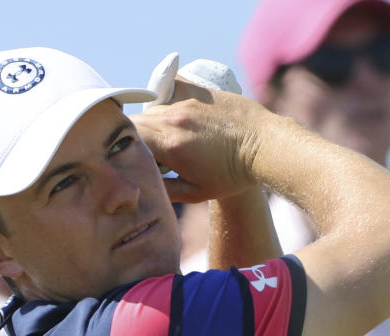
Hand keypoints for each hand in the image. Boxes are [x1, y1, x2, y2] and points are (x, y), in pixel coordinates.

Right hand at [131, 81, 265, 202]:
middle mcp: (174, 119)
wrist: (266, 147)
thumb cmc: (233, 175)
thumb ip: (165, 190)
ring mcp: (186, 102)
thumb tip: (141, 187)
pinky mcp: (199, 91)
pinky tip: (175, 114)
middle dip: (133, 137)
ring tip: (164, 138)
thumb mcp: (197, 193)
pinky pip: (171, 88)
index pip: (128, 141)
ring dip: (151, 122)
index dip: (124, 151)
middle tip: (143, 152)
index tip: (129, 162)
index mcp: (171, 146)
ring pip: (153, 109)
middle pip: (135, 123)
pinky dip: (166, 100)